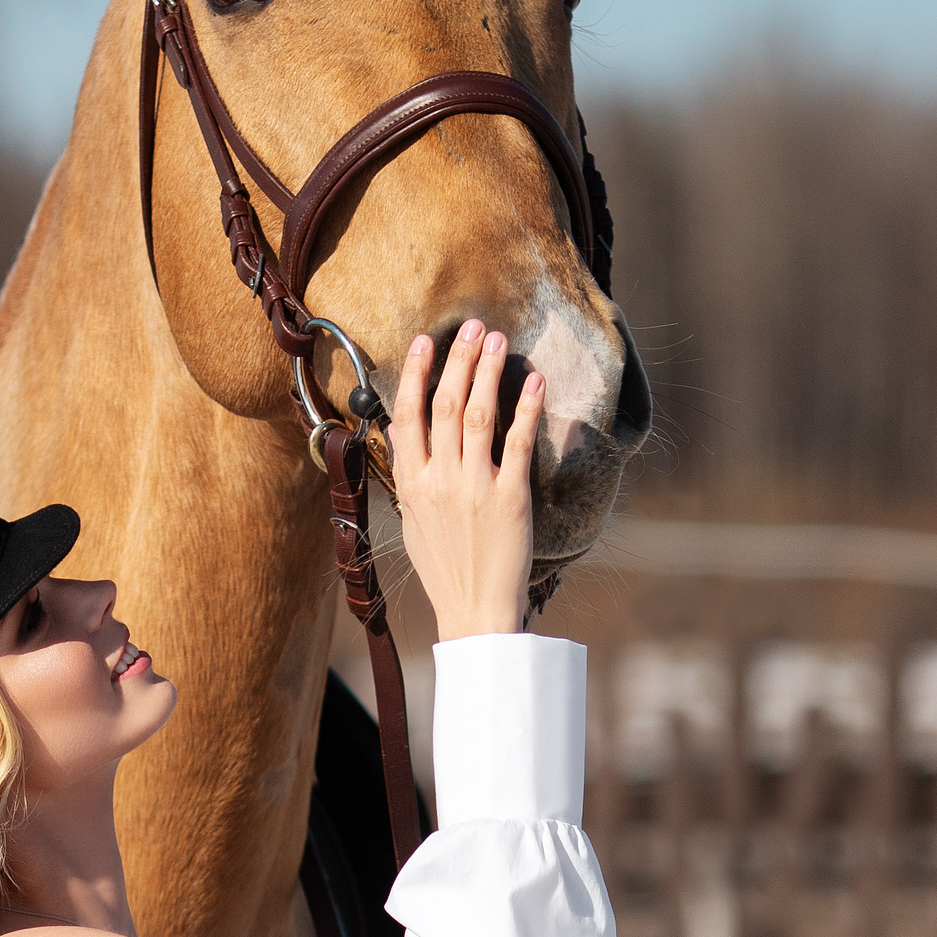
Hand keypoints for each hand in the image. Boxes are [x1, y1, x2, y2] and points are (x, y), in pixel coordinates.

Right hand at [389, 321, 540, 640]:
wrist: (474, 610)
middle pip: (447, 405)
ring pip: (479, 415)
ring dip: (488, 372)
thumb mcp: (413, 521)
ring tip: (498, 341)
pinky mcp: (510, 498)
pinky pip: (518, 442)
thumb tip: (402, 433)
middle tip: (473, 326)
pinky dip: (526, 407)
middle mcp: (440, 480)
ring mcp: (475, 487)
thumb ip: (410, 474)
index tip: (428, 342)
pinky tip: (534, 380)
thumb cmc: (445, 568)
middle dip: (459, 359)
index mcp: (412, 484)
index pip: (409, 416)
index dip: (418, 374)